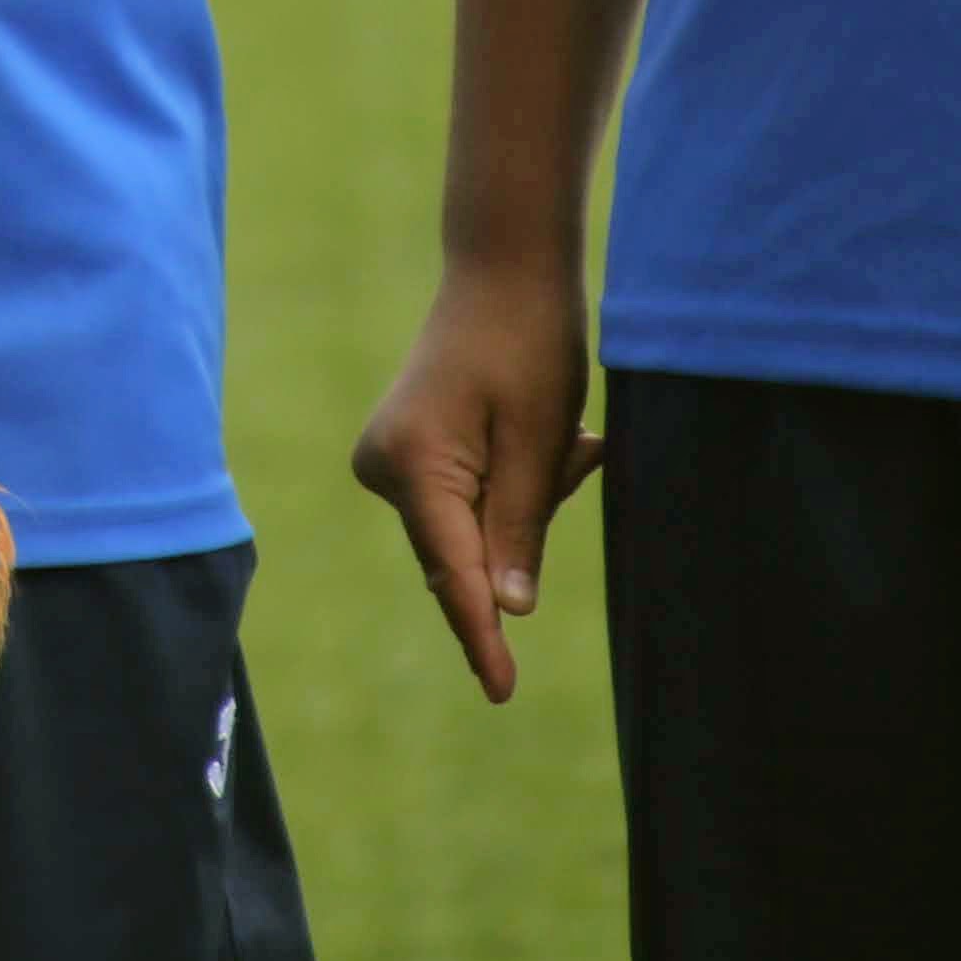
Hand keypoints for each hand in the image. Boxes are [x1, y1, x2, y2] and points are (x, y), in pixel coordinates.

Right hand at [349, 260, 604, 703]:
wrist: (502, 269)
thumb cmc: (528, 342)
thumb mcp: (541, 439)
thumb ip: (520, 528)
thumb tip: (508, 611)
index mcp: (411, 464)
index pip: (453, 571)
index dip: (482, 634)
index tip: (503, 691)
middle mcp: (384, 468)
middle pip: (464, 552)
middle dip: (528, 526)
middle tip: (577, 448)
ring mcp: (390, 461)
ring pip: (472, 530)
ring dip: (530, 500)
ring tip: (568, 436)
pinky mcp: (407, 455)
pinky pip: (469, 503)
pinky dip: (515, 485)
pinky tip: (547, 436)